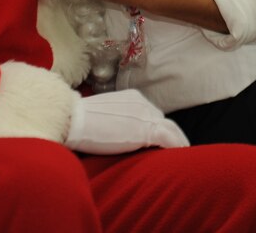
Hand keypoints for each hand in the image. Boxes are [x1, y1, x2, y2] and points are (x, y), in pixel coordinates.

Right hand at [64, 89, 189, 154]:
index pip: (152, 114)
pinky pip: (170, 140)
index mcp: (132, 98)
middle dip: (172, 136)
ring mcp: (145, 115)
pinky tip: (181, 157)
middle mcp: (142, 103)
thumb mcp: (103, 115)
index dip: (158, 128)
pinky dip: (177, 148)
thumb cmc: (78, 119)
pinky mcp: (145, 130)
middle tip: (177, 151)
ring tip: (183, 156)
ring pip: (172, 129)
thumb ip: (115, 119)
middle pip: (164, 121)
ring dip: (179, 143)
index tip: (162, 141)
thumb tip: (114, 131)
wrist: (72, 119)